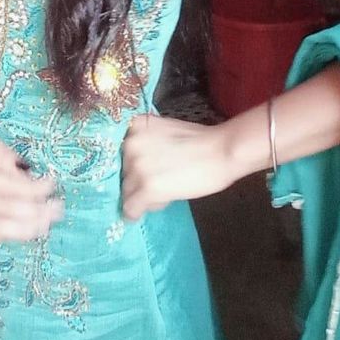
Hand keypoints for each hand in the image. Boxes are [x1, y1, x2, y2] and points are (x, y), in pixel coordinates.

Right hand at [0, 98, 62, 245]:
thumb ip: (2, 155)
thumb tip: (26, 174)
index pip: (8, 190)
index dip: (34, 190)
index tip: (53, 184)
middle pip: (2, 214)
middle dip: (34, 214)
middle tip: (57, 210)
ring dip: (20, 231)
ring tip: (44, 225)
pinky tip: (14, 231)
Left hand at [121, 113, 235, 220]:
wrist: (222, 151)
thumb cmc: (200, 141)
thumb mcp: (164, 132)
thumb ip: (146, 143)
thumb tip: (135, 168)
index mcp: (134, 126)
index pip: (118, 152)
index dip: (129, 165)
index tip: (140, 173)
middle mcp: (130, 143)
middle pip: (123, 172)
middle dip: (138, 180)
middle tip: (160, 182)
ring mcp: (137, 166)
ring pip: (127, 191)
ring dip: (141, 196)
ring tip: (164, 193)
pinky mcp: (146, 188)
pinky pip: (130, 208)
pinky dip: (134, 213)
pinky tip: (142, 213)